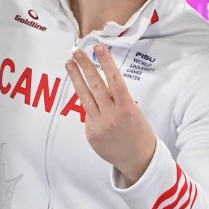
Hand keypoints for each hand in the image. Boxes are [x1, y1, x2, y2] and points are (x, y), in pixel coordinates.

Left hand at [65, 45, 157, 186]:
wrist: (138, 160)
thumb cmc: (139, 133)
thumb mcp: (136, 113)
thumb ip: (119, 100)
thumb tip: (105, 86)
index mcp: (126, 108)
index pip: (114, 80)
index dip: (106, 63)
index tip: (99, 48)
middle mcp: (111, 116)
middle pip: (95, 86)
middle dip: (85, 67)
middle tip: (77, 52)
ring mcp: (99, 126)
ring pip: (85, 98)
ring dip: (76, 78)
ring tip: (69, 64)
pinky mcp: (91, 134)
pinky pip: (88, 115)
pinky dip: (90, 107)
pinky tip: (93, 105)